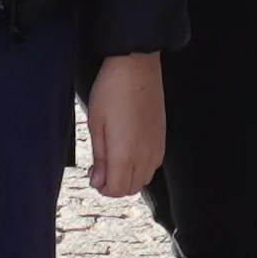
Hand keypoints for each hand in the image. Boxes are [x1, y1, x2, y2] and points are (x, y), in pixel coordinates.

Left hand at [81, 49, 165, 200]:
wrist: (137, 66)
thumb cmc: (111, 90)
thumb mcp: (96, 123)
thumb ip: (100, 157)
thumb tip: (99, 182)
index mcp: (125, 153)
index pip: (117, 190)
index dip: (103, 188)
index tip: (94, 176)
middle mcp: (145, 155)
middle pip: (132, 188)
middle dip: (115, 185)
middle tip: (101, 168)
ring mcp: (157, 147)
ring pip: (144, 179)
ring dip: (129, 177)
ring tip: (114, 159)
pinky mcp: (162, 138)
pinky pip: (154, 165)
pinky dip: (141, 167)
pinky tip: (130, 151)